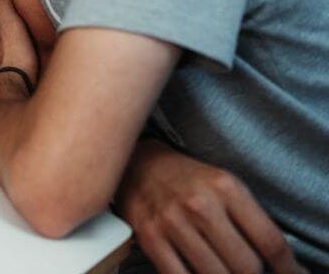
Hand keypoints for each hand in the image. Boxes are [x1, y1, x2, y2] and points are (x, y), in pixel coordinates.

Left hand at [0, 0, 39, 89]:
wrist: (15, 95)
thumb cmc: (15, 63)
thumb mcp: (11, 25)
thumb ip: (2, 5)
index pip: (1, 30)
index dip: (12, 27)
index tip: (21, 27)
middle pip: (3, 48)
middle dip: (14, 47)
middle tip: (29, 46)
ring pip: (6, 65)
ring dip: (16, 63)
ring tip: (31, 63)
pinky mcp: (5, 91)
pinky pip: (12, 82)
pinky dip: (18, 79)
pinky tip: (29, 80)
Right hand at [117, 140, 305, 273]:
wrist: (138, 164)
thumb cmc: (187, 178)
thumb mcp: (224, 184)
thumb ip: (249, 218)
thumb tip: (275, 260)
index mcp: (225, 187)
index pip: (270, 242)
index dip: (286, 267)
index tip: (288, 273)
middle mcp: (200, 204)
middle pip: (246, 266)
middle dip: (252, 273)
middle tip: (246, 267)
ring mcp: (173, 222)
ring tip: (224, 269)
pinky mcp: (150, 237)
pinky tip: (200, 272)